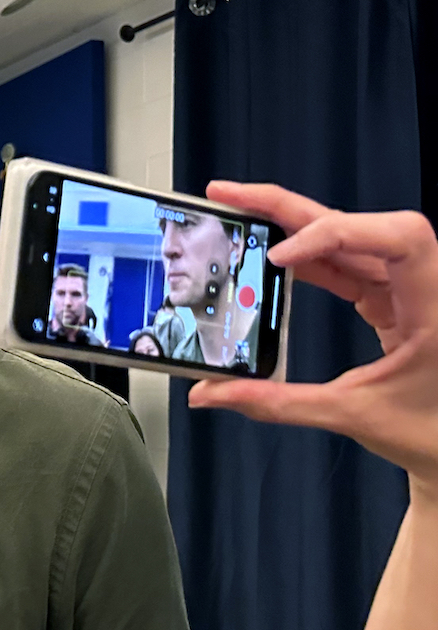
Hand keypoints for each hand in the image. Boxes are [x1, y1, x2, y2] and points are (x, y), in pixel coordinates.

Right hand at [189, 182, 437, 493]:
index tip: (281, 258)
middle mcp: (424, 285)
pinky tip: (269, 255)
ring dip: (292, 223)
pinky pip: (345, 264)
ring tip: (238, 212)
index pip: (398, 236)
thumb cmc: (433, 433)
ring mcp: (406, 288)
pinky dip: (306, 257)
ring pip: (347, 237)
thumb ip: (278, 403)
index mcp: (434, 305)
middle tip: (229, 196)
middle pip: (358, 222)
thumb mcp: (354, 415)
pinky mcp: (390, 299)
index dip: (337, 233)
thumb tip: (214, 393)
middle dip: (290, 207)